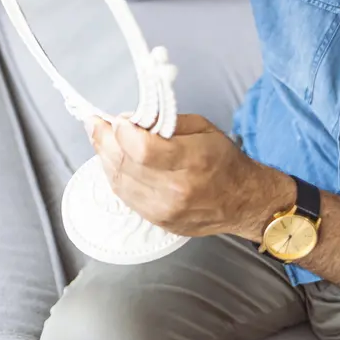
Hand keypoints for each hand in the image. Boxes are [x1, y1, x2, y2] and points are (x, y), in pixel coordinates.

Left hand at [86, 112, 269, 236]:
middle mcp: (176, 189)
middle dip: (104, 139)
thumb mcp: (203, 128)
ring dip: (104, 157)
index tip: (117, 119)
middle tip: (96, 123)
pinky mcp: (158, 221)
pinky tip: (114, 161)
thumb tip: (131, 120)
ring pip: (119, 181)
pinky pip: (124, 196)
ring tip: (101, 139)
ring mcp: (165, 209)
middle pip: (125, 164)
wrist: (243, 202)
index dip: (121, 131)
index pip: (141, 148)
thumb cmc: (224, 161)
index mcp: (192, 161)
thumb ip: (165, 122)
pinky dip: (115, 175)